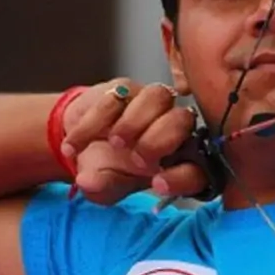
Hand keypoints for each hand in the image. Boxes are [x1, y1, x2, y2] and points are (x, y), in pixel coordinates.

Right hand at [58, 79, 208, 204]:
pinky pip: (117, 95)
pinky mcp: (127, 88)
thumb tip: (88, 181)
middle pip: (183, 121)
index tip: (157, 183)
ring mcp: (152, 104)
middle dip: (159, 141)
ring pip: (158, 96)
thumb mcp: (105, 186)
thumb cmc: (104, 166)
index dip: (182, 176)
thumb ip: (104, 185)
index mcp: (177, 161)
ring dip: (133, 122)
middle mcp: (172, 128)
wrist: (78, 140)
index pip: (197, 167)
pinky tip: (77, 144)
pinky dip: (94, 122)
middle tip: (135, 159)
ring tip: (112, 142)